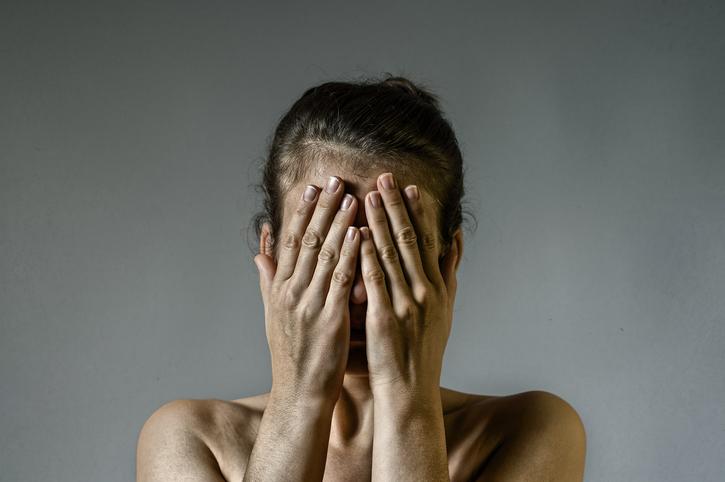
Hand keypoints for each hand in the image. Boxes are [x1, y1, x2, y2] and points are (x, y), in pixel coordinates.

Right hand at [254, 176, 359, 402]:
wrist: (300, 393)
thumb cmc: (291, 354)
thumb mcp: (273, 314)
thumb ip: (268, 280)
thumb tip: (259, 252)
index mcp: (279, 288)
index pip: (291, 241)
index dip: (303, 212)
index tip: (313, 187)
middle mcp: (291, 292)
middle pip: (307, 241)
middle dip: (323, 208)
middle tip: (336, 180)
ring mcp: (308, 304)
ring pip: (324, 255)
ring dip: (339, 224)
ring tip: (353, 198)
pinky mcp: (328, 319)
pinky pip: (340, 280)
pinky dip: (349, 255)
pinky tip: (360, 235)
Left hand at [360, 173, 458, 396]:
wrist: (412, 389)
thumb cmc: (426, 350)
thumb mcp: (447, 308)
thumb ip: (450, 271)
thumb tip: (456, 237)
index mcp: (439, 287)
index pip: (429, 240)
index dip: (418, 212)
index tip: (409, 187)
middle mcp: (426, 291)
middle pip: (410, 239)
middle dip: (396, 206)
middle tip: (385, 177)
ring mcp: (405, 303)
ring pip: (390, 253)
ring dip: (379, 222)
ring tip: (367, 195)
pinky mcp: (383, 317)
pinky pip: (373, 279)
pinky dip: (365, 254)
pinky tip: (356, 234)